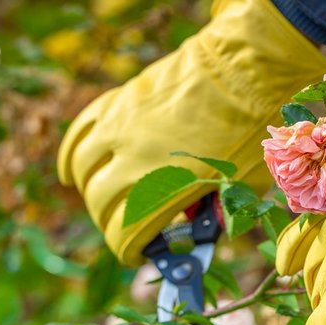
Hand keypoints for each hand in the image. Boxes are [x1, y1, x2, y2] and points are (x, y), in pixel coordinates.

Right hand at [57, 0, 325, 265]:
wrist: (247, 69)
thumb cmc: (254, 128)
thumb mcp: (244, 183)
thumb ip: (220, 211)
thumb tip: (205, 229)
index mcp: (167, 186)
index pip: (127, 232)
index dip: (128, 250)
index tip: (137, 254)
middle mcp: (134, 158)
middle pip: (100, 203)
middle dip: (110, 224)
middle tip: (127, 229)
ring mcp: (121, 127)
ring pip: (83, 169)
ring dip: (88, 191)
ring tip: (102, 201)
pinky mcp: (120, 102)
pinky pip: (81, 131)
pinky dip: (71, 155)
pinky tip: (72, 171)